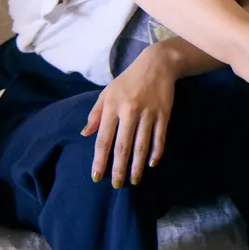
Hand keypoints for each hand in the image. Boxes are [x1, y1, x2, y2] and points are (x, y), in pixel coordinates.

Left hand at [83, 47, 175, 187]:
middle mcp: (129, 112)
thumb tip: (85, 135)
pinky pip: (159, 137)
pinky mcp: (163, 114)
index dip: (100, 160)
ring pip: (141, 145)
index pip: (103, 139)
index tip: (97, 176)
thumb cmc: (128, 80)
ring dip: (138, 165)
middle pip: (122, 146)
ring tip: (135, 179)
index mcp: (111, 107)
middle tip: (116, 185)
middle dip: (119, 168)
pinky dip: (156, 151)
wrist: (157, 64)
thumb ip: (95, 114)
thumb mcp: (107, 93)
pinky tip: (152, 163)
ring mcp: (148, 113)